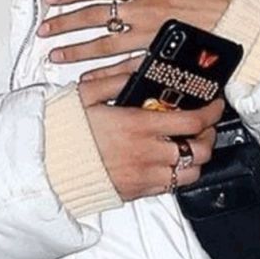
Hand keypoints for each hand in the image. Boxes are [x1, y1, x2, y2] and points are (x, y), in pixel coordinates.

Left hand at [36, 0, 236, 66]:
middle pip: (95, 15)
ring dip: (76, 49)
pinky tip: (86, 78)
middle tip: (44, 29)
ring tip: (55, 54)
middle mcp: (145, 8)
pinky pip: (126, 67)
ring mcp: (151, 34)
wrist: (248, 17)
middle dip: (65, 22)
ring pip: (104, 43)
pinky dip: (104, 74)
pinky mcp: (162, 56)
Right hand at [75, 57, 225, 203]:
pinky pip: (170, 187)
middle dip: (208, 136)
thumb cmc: (64, 131)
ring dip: (195, 158)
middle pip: (199, 149)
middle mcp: (147, 153)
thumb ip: (117, 79)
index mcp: (138, 125)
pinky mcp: (136, 192)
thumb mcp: (87, 95)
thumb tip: (138, 66)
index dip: (211, 112)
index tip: (213, 104)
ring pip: (190, 173)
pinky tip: (168, 162)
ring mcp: (144, 176)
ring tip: (188, 146)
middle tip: (203, 126)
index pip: (192, 121)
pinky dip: (177, 174)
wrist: (45, 166)